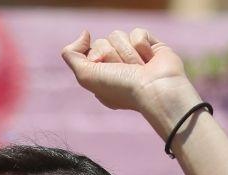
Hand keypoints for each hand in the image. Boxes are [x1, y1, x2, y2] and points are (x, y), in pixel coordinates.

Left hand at [60, 28, 199, 126]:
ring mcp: (134, 55)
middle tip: (126, 72)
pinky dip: (142, 46)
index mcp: (101, 75)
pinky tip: (150, 60)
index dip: (97, 58)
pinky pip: (137, 32)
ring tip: (139, 69)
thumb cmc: (121, 88)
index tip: (108, 73)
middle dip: (113, 56)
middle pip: (102, 41)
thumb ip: (72, 54)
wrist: (155, 89)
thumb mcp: (86, 76)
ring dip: (128, 54)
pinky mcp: (150, 46)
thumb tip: (85, 34)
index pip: (89, 50)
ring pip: (119, 35)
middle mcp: (116, 66)